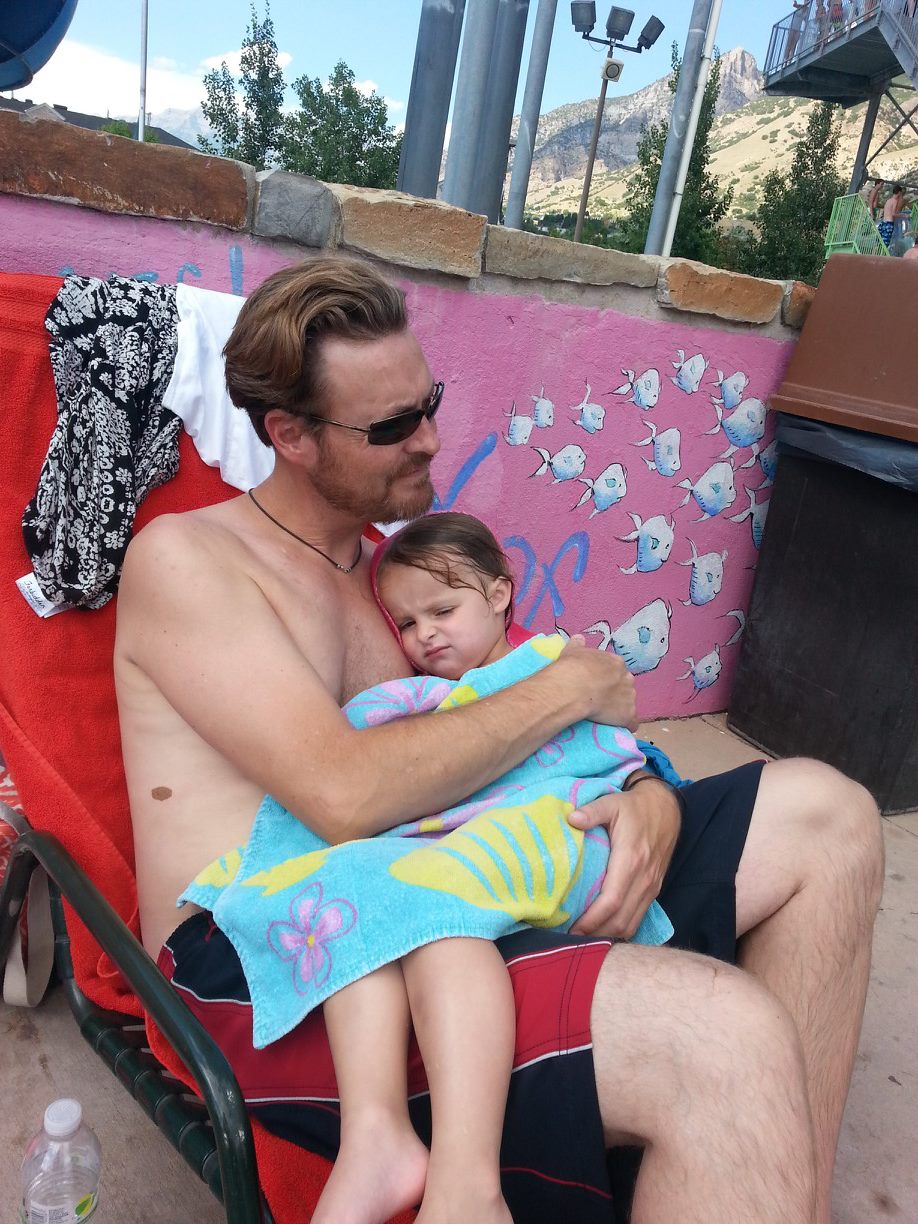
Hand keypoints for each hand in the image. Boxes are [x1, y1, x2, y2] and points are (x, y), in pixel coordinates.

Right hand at [556, 635, 637, 730]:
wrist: (573, 689)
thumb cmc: (572, 668)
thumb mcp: (572, 652)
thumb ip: (578, 644)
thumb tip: (579, 638)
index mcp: (615, 662)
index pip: (617, 669)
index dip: (607, 677)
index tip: (597, 683)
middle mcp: (627, 678)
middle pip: (625, 685)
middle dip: (616, 691)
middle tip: (600, 698)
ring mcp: (629, 697)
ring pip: (629, 703)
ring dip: (621, 708)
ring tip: (606, 715)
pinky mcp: (627, 715)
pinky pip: (632, 722)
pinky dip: (627, 725)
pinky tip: (620, 727)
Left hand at [568, 779, 680, 938]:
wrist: (667, 809)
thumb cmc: (634, 808)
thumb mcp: (612, 803)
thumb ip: (592, 811)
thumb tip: (570, 818)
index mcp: (631, 860)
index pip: (611, 901)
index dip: (591, 920)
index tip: (571, 928)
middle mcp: (644, 879)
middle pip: (620, 920)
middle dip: (595, 934)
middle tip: (570, 939)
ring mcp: (651, 887)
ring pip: (630, 924)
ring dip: (607, 936)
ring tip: (582, 939)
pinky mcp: (653, 890)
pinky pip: (637, 918)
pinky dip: (620, 929)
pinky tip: (602, 930)